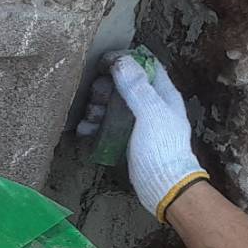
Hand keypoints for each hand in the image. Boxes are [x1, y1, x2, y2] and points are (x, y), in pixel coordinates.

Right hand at [96, 54, 208, 221]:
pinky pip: (108, 126)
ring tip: (89, 116)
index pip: (147, 65)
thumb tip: (121, 61)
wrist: (163, 187)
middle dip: (106, 86)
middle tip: (94, 95)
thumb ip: (136, 87)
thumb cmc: (162, 149)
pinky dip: (95, 126)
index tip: (105, 61)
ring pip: (114, 105)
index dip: (127, 59)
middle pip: (125, 84)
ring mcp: (139, 123)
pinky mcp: (127, 140)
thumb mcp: (151, 113)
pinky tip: (84, 130)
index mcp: (164, 94)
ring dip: (98, 106)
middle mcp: (152, 105)